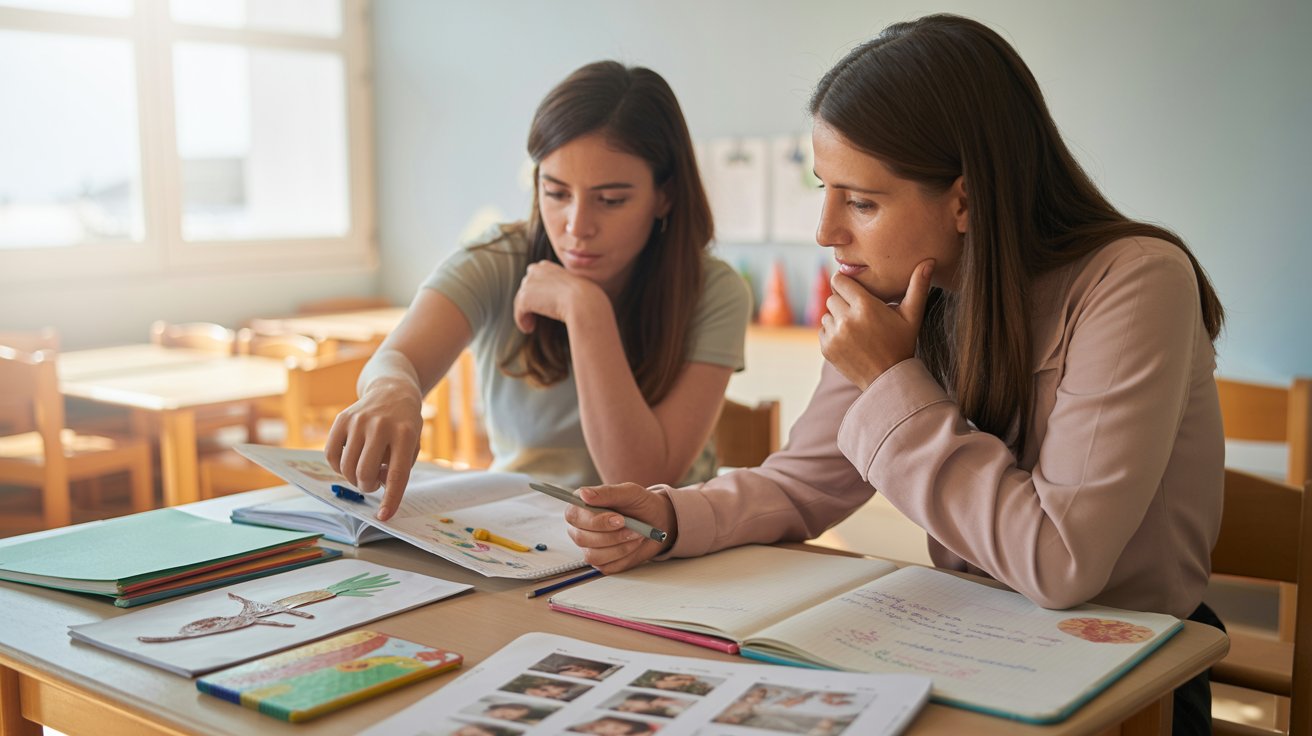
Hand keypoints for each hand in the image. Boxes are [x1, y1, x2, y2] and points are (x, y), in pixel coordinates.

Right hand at [324, 378, 422, 520]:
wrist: (391, 391)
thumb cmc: (404, 426)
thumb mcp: (412, 444)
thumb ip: (398, 467)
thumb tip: (376, 483)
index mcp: (405, 434)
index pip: (397, 475)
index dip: (390, 499)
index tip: (384, 517)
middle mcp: (380, 425)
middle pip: (365, 473)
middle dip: (367, 487)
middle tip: (373, 483)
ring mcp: (358, 420)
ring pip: (346, 467)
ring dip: (354, 478)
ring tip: (365, 470)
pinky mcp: (342, 419)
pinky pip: (330, 454)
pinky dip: (337, 466)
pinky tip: (349, 461)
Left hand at [513, 260, 603, 332]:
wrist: (584, 302)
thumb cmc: (586, 298)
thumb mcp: (575, 287)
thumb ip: (563, 289)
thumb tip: (558, 301)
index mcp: (547, 266)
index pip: (533, 276)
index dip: (535, 291)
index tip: (541, 304)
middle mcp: (536, 270)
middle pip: (525, 288)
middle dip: (529, 301)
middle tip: (534, 316)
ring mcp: (529, 283)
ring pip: (521, 300)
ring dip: (525, 313)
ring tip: (531, 325)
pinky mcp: (525, 297)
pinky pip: (519, 312)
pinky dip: (522, 321)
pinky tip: (529, 329)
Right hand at [564, 483, 677, 573]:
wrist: (657, 521)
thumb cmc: (640, 504)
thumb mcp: (629, 492)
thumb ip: (607, 492)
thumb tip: (584, 494)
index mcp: (581, 507)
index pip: (573, 516)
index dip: (595, 521)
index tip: (619, 519)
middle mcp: (581, 528)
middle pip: (582, 538)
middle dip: (612, 535)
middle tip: (634, 528)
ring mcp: (589, 546)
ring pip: (593, 555)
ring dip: (620, 547)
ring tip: (637, 535)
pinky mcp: (601, 562)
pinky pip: (606, 566)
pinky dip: (624, 556)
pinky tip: (633, 545)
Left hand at [819, 259, 933, 389]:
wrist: (889, 379)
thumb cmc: (902, 344)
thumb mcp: (912, 315)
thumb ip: (918, 286)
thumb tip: (929, 261)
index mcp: (865, 306)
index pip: (839, 280)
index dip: (846, 284)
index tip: (855, 290)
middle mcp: (846, 319)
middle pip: (832, 297)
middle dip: (844, 302)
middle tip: (860, 313)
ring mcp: (835, 335)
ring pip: (827, 314)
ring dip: (838, 318)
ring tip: (857, 329)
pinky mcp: (827, 348)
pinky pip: (823, 331)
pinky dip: (833, 334)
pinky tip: (851, 341)